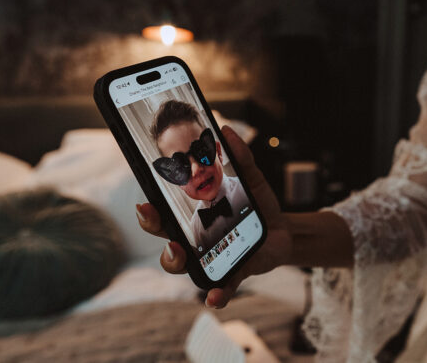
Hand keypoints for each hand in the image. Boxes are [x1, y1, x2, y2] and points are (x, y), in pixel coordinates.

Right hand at [136, 125, 291, 307]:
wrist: (283, 230)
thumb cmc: (257, 204)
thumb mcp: (252, 178)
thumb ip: (241, 157)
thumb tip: (227, 131)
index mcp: (194, 213)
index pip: (163, 212)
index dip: (148, 209)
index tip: (143, 201)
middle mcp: (195, 236)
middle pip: (163, 236)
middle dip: (153, 228)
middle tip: (151, 216)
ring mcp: (210, 256)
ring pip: (182, 264)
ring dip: (174, 260)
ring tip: (179, 252)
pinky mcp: (231, 272)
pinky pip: (219, 287)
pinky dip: (216, 294)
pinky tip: (214, 297)